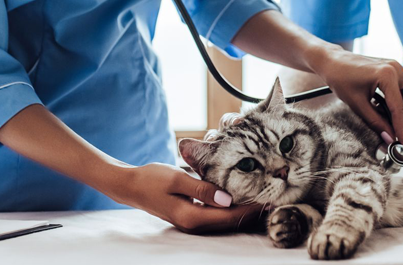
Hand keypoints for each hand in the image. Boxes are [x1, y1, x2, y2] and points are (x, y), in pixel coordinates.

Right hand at [109, 162, 266, 233]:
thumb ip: (202, 189)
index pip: (229, 216)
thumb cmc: (151, 179)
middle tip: (272, 194)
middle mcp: (194, 224)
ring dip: (242, 207)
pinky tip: (239, 193)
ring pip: (224, 218)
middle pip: (230, 220)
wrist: (130, 185)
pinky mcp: (191, 213)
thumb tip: (228, 198)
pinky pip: (216, 212)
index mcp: (192, 217)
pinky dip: (230, 205)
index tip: (269, 197)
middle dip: (251, 209)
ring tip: (262, 193)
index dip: (251, 208)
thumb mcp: (177, 179)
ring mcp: (192, 221)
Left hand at [309, 45, 402, 150]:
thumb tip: (390, 139)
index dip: (402, 129)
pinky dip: (399, 100)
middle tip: (394, 124)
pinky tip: (382, 105)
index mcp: (386, 75)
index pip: (400, 109)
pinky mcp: (393, 69)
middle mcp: (396, 68)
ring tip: (385, 114)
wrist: (332, 61)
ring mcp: (396, 67)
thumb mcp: (357, 105)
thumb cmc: (340, 79)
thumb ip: (376, 123)